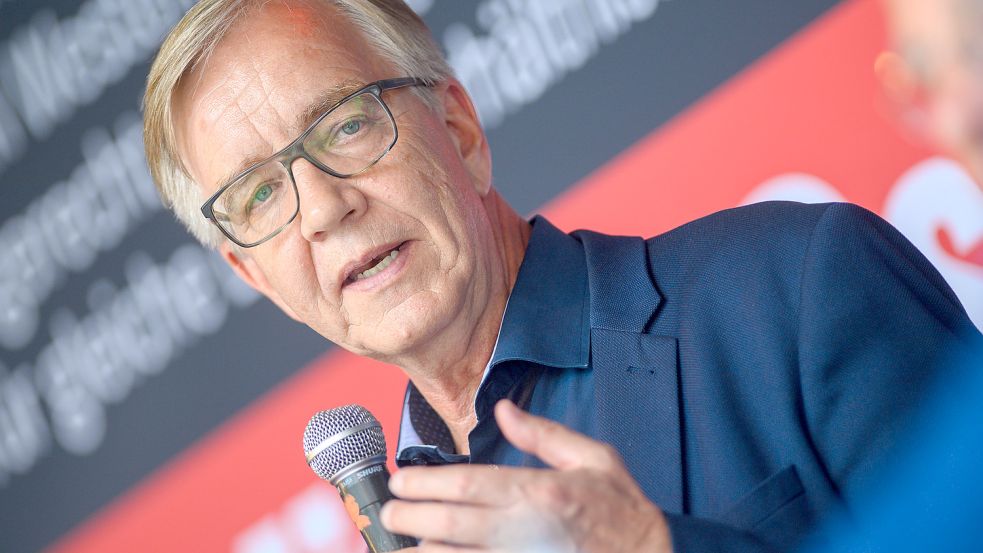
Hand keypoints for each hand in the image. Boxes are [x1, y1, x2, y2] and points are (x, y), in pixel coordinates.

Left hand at [380, 399, 671, 552]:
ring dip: (422, 551)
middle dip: (409, 518)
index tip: (400, 481)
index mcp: (537, 492)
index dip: (424, 483)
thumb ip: (542, 434)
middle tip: (388, 513)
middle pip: (448, 525)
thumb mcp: (592, 458)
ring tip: (401, 543)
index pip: (465, 483)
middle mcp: (523, 530)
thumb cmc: (621, 512)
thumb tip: (503, 410)